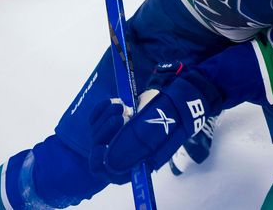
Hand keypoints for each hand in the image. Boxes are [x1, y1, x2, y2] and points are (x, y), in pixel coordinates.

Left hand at [88, 71, 218, 183]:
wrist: (177, 98)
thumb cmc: (171, 117)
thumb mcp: (157, 130)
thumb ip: (136, 146)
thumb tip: (112, 163)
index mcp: (135, 162)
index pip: (108, 173)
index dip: (101, 162)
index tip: (102, 146)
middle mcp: (123, 151)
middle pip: (97, 152)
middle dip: (104, 133)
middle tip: (120, 117)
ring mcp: (116, 134)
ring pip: (95, 132)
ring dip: (106, 117)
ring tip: (123, 107)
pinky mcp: (112, 118)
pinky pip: (95, 117)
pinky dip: (102, 108)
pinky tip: (117, 102)